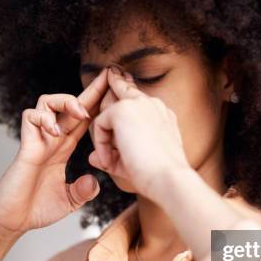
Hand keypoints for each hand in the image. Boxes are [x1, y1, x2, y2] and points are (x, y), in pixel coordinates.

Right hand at [0, 68, 108, 257]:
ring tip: (81, 112)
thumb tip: (94, 181)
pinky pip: (30, 117)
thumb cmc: (36, 209)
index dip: (97, 105)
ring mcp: (37, 141)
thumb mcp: (70, 200)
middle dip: (90, 91)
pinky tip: (55, 131)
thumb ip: (83, 190)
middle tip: (107, 81)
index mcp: (63, 148)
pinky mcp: (25, 147)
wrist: (14, 221)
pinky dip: (44, 118)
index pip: (82, 120)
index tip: (114, 91)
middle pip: (69, 105)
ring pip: (47, 102)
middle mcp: (51, 140)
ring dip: (66, 101)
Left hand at [88, 67, 190, 200]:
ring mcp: (138, 103)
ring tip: (110, 164)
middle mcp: (152, 104)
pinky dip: (101, 146)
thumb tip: (92, 157)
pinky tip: (109, 162)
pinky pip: (100, 124)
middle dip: (112, 93)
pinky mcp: (122, 110)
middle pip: (122, 91)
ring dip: (104, 139)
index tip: (113, 82)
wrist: (168, 179)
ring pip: (108, 112)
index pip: (138, 95)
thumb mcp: (134, 162)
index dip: (123, 88)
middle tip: (108, 105)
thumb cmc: (156, 176)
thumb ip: (114, 156)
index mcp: (161, 115)